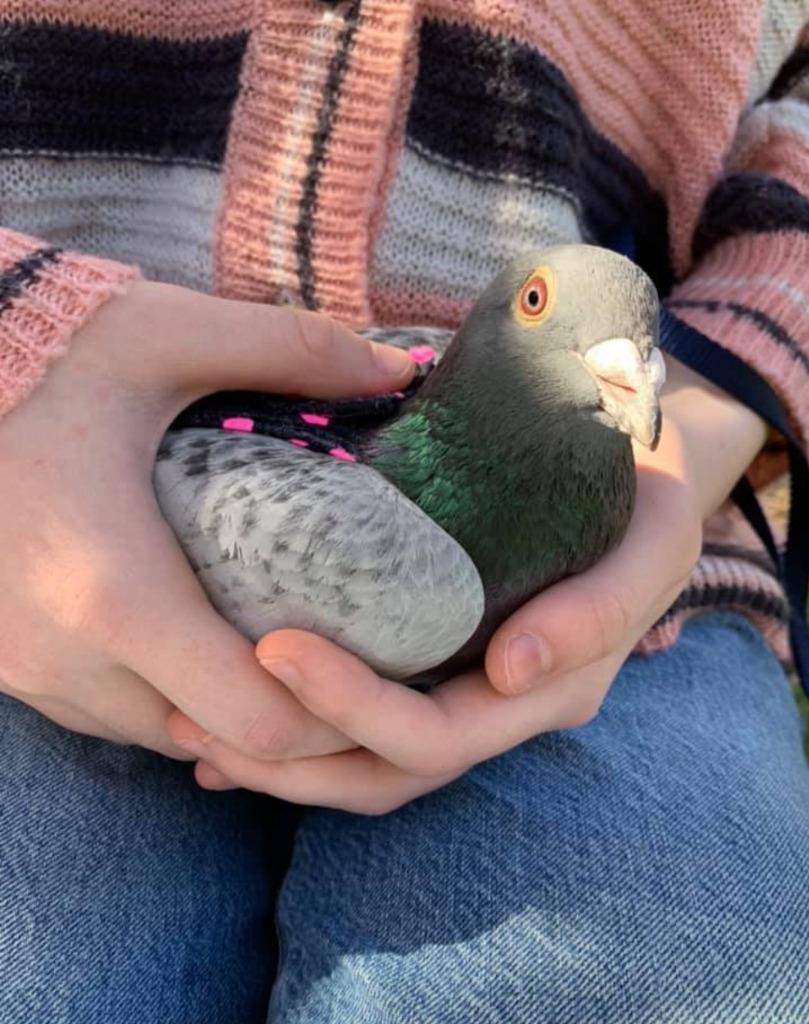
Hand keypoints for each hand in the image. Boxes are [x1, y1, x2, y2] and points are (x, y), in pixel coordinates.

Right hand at [0, 279, 414, 756]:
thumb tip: (402, 372)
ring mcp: (25, 670)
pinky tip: (184, 635)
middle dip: (286, 715)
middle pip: (215, 743)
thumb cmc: (38, 350)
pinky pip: (104, 713)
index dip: (331, 710)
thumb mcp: (168, 334)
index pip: (257, 722)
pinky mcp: (1, 661)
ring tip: (266, 642)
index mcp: (117, 591)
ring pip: (157, 734)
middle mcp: (66, 656)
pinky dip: (161, 696)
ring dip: (219, 709)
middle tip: (333, 653)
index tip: (367, 657)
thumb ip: (296, 351)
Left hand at [171, 356, 766, 809]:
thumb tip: (513, 671)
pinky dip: (295, 733)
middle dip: (290, 752)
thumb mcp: (654, 544)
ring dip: (278, 761)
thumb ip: (601, 611)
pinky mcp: (436, 668)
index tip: (275, 651)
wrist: (639, 489)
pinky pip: (362, 725)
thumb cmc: (645, 504)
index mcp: (548, 692)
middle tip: (194, 713)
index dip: (354, 709)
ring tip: (191, 732)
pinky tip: (230, 719)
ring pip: (364, 766)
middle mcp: (498, 712)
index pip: (438, 735)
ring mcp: (465, 695)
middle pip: (385, 771)